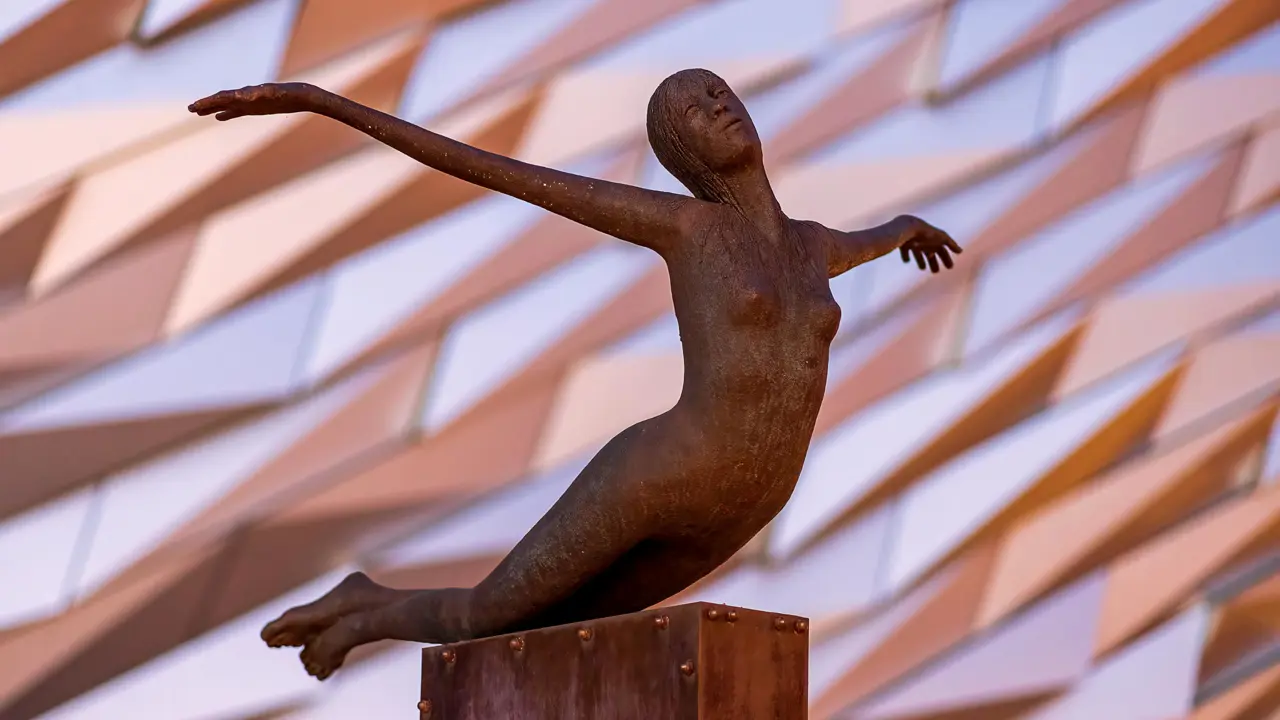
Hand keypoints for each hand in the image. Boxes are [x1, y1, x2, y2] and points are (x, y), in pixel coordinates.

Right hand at [188, 82, 322, 120]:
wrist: (302, 96)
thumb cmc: (290, 95)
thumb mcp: (276, 95)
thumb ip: (260, 94)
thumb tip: (244, 95)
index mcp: (248, 94)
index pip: (223, 97)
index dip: (208, 102)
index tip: (195, 107)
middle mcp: (246, 96)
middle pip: (222, 100)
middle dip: (206, 104)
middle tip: (190, 109)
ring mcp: (250, 102)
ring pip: (227, 105)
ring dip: (213, 108)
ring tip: (199, 112)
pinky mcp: (257, 108)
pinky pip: (238, 111)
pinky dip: (228, 113)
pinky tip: (219, 117)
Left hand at [894, 215, 961, 272]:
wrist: (910, 228)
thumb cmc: (927, 234)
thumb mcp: (941, 238)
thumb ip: (951, 244)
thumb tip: (961, 251)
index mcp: (935, 241)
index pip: (942, 251)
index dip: (946, 259)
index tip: (950, 267)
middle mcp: (925, 242)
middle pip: (930, 254)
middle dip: (933, 262)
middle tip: (936, 272)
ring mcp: (914, 243)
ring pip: (918, 254)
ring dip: (921, 261)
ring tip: (923, 268)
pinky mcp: (904, 244)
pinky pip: (905, 251)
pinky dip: (905, 256)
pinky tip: (906, 260)